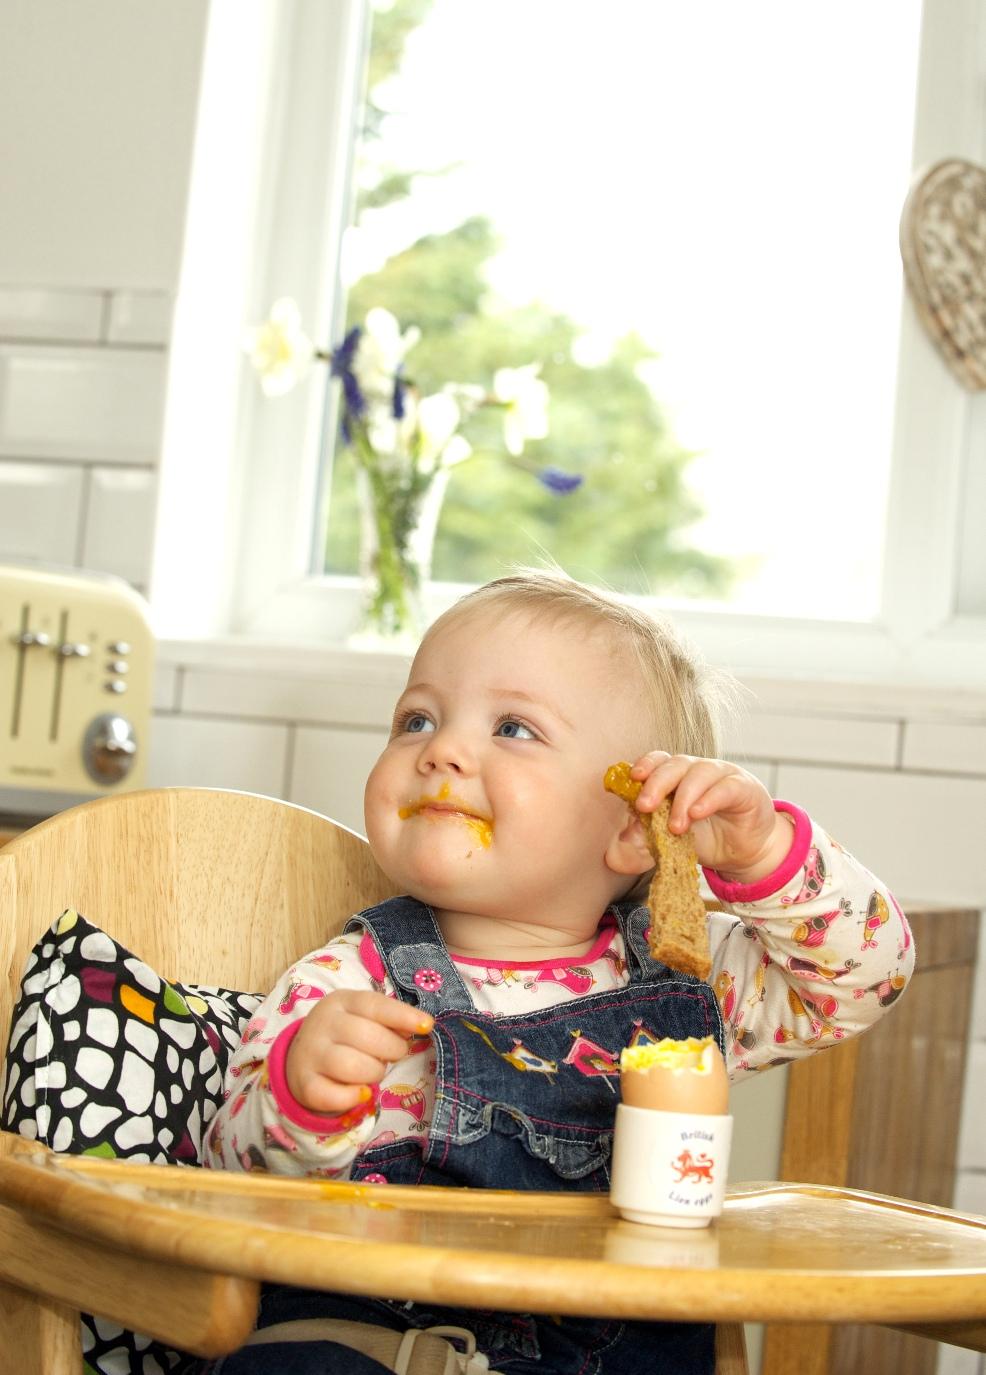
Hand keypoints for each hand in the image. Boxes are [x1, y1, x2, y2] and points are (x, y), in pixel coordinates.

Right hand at [285, 988, 432, 1114]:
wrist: (303, 1056)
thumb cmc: (346, 1034)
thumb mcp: (364, 1017)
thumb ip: (389, 1020)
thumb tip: (420, 1025)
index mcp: (341, 1001)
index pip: (374, 1005)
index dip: (402, 1016)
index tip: (428, 1026)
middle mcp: (323, 1024)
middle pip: (367, 1037)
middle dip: (392, 1049)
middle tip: (394, 1054)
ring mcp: (310, 1054)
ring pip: (352, 1066)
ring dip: (374, 1073)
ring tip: (374, 1070)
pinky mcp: (303, 1084)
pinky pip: (331, 1096)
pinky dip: (352, 1098)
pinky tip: (363, 1094)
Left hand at [629, 752, 791, 882]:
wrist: (744, 853)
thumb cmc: (705, 838)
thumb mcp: (669, 842)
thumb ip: (644, 842)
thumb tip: (615, 852)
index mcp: (676, 776)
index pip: (658, 761)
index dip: (645, 766)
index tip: (632, 779)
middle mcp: (697, 769)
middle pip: (674, 764)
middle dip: (656, 784)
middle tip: (645, 807)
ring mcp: (721, 775)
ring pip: (698, 773)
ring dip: (682, 799)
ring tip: (675, 827)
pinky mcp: (744, 788)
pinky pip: (725, 787)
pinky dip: (709, 799)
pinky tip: (697, 814)